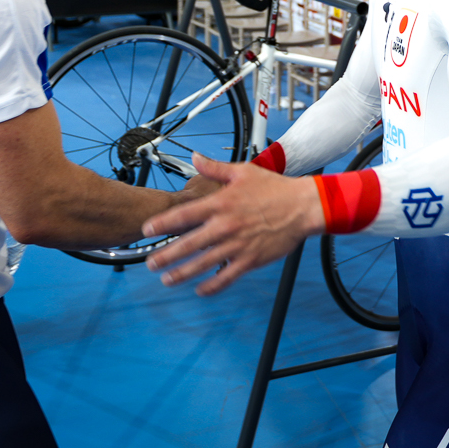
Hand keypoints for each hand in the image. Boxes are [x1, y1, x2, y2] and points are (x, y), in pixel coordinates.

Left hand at [142, 154, 324, 295]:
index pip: (184, 215)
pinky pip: (227, 277)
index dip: (162, 224)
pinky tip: (200, 290)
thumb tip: (195, 158)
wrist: (302, 207)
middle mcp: (225, 226)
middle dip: (165, 255)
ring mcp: (237, 245)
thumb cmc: (275, 188)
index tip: (147, 230)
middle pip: (188, 244)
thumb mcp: (243, 171)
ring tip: (166, 280)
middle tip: (150, 263)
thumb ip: (215, 167)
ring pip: (203, 263)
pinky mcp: (250, 259)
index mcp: (220, 204)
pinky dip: (212, 286)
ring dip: (182, 273)